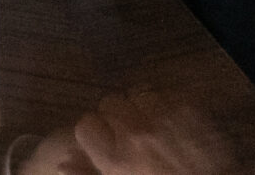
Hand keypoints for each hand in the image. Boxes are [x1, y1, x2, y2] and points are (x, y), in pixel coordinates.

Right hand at [69, 87, 240, 172]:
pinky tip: (172, 120)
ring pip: (137, 92)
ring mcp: (165, 119)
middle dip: (117, 117)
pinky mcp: (191, 110)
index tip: (103, 141)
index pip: (85, 125)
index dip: (94, 134)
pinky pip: (167, 92)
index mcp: (116, 161)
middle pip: (109, 102)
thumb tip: (62, 163)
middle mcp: (136, 135)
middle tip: (129, 134)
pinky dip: (166, 103)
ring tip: (151, 124)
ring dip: (141, 106)